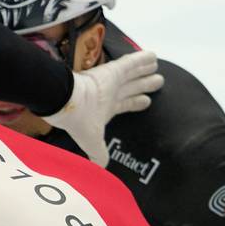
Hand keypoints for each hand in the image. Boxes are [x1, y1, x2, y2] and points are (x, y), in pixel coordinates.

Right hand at [42, 50, 163, 165]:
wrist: (67, 104)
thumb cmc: (78, 122)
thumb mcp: (91, 141)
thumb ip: (98, 154)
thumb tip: (100, 169)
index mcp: (105, 108)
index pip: (125, 104)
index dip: (136, 102)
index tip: (146, 101)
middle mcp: (109, 93)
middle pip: (132, 87)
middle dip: (144, 84)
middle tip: (157, 81)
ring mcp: (112, 81)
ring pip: (133, 73)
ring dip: (145, 70)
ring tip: (156, 65)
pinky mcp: (113, 70)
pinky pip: (131, 63)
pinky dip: (142, 59)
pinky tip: (153, 56)